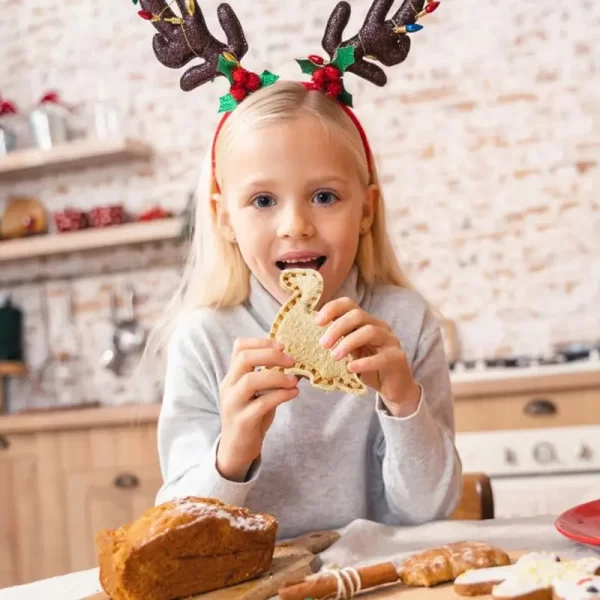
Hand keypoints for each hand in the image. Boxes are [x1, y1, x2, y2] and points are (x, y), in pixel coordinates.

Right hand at [217, 338, 298, 481]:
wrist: (237, 450)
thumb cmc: (251, 417)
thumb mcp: (259, 393)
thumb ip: (270, 377)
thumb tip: (296, 362)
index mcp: (232, 376)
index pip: (239, 347)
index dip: (261, 341)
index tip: (282, 346)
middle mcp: (229, 386)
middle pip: (244, 358)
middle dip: (270, 355)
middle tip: (291, 360)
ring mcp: (233, 404)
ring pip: (250, 380)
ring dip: (277, 377)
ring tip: (294, 380)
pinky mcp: (242, 421)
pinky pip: (261, 404)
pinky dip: (280, 395)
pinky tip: (293, 393)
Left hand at [316, 298, 420, 416]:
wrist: (394, 387)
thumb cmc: (368, 367)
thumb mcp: (350, 352)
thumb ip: (337, 342)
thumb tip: (309, 336)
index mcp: (366, 321)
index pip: (349, 304)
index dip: (332, 308)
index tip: (317, 322)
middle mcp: (379, 326)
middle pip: (358, 315)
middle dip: (337, 327)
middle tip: (323, 344)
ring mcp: (390, 341)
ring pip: (370, 331)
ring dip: (348, 342)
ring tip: (335, 356)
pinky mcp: (397, 358)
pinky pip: (381, 357)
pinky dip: (364, 362)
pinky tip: (351, 368)